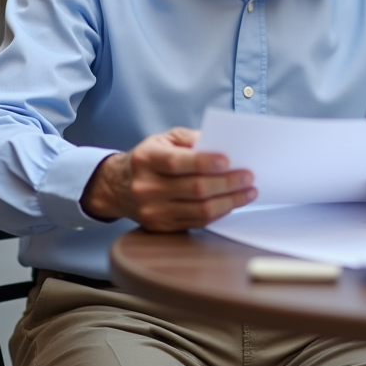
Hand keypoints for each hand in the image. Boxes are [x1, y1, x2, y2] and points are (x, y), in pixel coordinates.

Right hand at [80, 128, 256, 231]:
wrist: (118, 187)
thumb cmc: (148, 159)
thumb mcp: (162, 139)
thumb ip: (189, 138)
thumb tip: (218, 145)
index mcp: (146, 160)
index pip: (177, 163)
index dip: (205, 162)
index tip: (229, 161)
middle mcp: (146, 187)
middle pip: (195, 189)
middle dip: (227, 183)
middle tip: (248, 176)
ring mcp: (152, 211)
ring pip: (199, 210)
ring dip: (229, 202)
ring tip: (248, 192)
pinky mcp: (160, 227)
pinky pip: (196, 222)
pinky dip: (218, 213)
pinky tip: (231, 204)